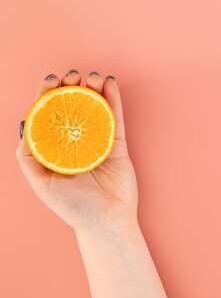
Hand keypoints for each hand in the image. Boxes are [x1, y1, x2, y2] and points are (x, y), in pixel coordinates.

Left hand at [16, 70, 137, 234]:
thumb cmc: (73, 207)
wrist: (106, 221)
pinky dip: (114, 98)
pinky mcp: (118, 142)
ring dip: (93, 88)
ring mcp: (98, 139)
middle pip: (73, 106)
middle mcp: (76, 140)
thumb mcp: (41, 183)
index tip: (51, 81)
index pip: (49, 115)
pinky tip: (110, 83)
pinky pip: (116, 117)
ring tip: (92, 76)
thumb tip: (25, 125)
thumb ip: (29, 157)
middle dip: (71, 87)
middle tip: (72, 76)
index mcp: (55, 148)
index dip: (48, 95)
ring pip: (95, 107)